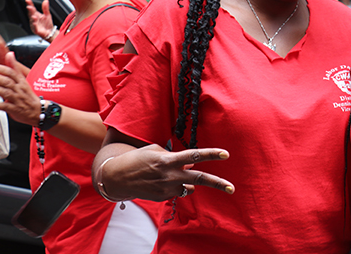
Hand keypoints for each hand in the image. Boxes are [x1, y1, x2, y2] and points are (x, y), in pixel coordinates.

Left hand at [0, 52, 40, 125]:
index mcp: (21, 82)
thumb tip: (10, 54)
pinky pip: (5, 107)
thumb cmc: (28, 96)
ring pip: (5, 92)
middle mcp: (19, 89)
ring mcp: (17, 99)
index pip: (11, 72)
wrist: (39, 111)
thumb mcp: (23, 80)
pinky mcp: (15, 109)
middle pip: (7, 81)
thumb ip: (14, 67)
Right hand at [25, 0, 53, 38]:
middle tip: (29, 7)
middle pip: (31, 14)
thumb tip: (46, 0)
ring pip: (32, 21)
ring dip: (32, 18)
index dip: (30, 4)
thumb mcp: (47, 14)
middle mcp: (34, 19)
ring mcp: (34, 25)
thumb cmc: (47, 24)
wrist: (50, 32)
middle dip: (30, 11)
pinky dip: (34, 25)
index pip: (32, 9)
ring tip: (34, 16)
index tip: (28, 0)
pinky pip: (35, 28)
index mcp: (36, 15)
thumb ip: (45, 8)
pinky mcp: (36, 30)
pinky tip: (34, 23)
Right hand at [99, 144, 234, 201]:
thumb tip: (192, 165)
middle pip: (199, 179)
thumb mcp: (157, 151)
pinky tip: (162, 180)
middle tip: (232, 188)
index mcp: (168, 160)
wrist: (117, 177)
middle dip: (217, 184)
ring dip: (188, 181)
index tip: (226, 154)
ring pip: (188, 186)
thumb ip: (176, 158)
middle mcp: (169, 175)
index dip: (211, 154)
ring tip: (171, 174)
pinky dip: (176, 185)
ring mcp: (166, 189)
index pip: (194, 155)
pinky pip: (177, 191)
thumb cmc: (139, 159)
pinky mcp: (162, 197)